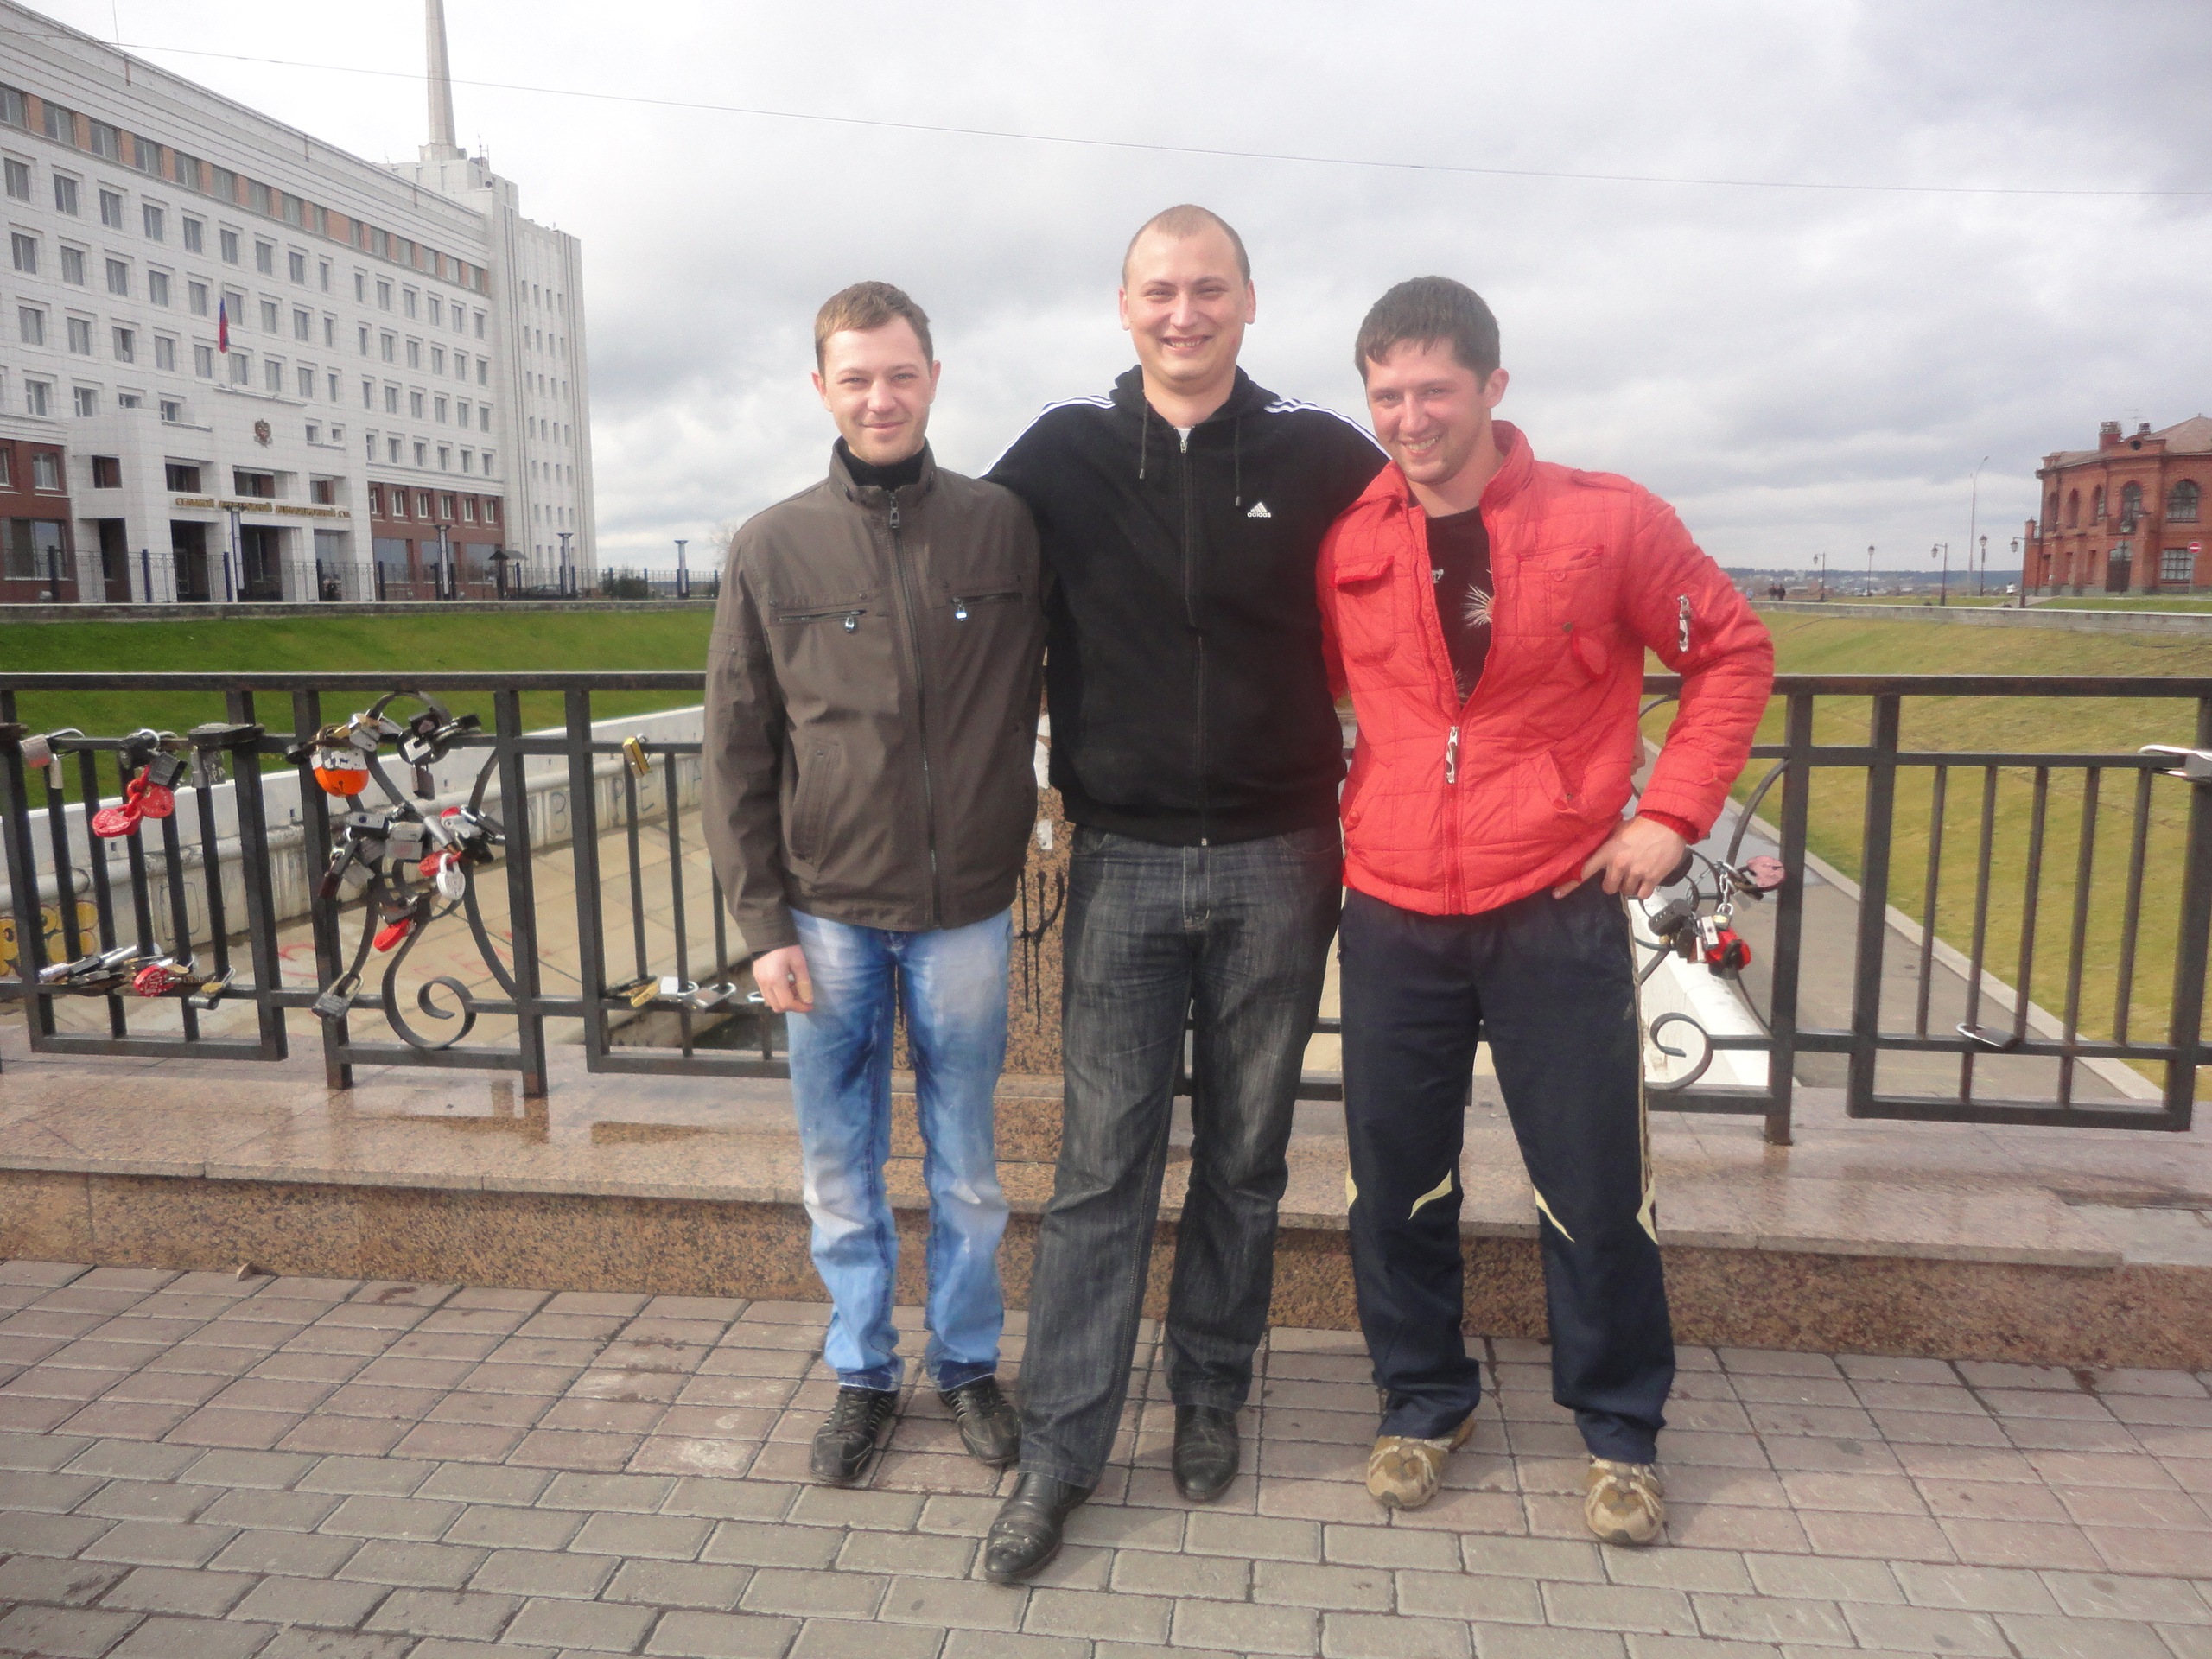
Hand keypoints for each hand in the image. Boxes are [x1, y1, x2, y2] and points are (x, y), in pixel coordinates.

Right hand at [751, 944, 813, 1013]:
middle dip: (792, 1005)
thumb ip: (804, 983)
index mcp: (775, 981)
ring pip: (771, 1002)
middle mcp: (764, 985)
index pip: (787, 1004)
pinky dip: (777, 995)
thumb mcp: (799, 963)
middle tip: (802, 996)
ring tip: (795, 988)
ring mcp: (758, 982)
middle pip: (777, 1007)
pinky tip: (786, 984)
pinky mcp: (756, 978)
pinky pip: (767, 994)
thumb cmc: (786, 947)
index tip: (810, 1005)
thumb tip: (808, 1000)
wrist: (768, 933)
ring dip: (784, 1000)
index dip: (800, 1007)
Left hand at [1553, 816, 1688, 902]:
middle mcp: (1619, 864)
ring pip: (1625, 891)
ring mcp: (1635, 872)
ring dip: (1630, 886)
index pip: (1584, 872)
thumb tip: (1595, 850)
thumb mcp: (1618, 831)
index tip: (1557, 894)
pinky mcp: (1651, 878)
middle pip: (1608, 888)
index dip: (1570, 884)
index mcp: (1607, 852)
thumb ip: (1606, 844)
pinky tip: (1646, 879)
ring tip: (1636, 872)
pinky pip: (1642, 894)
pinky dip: (1643, 890)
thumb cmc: (1642, 825)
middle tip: (1621, 874)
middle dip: (1613, 883)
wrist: (1667, 824)